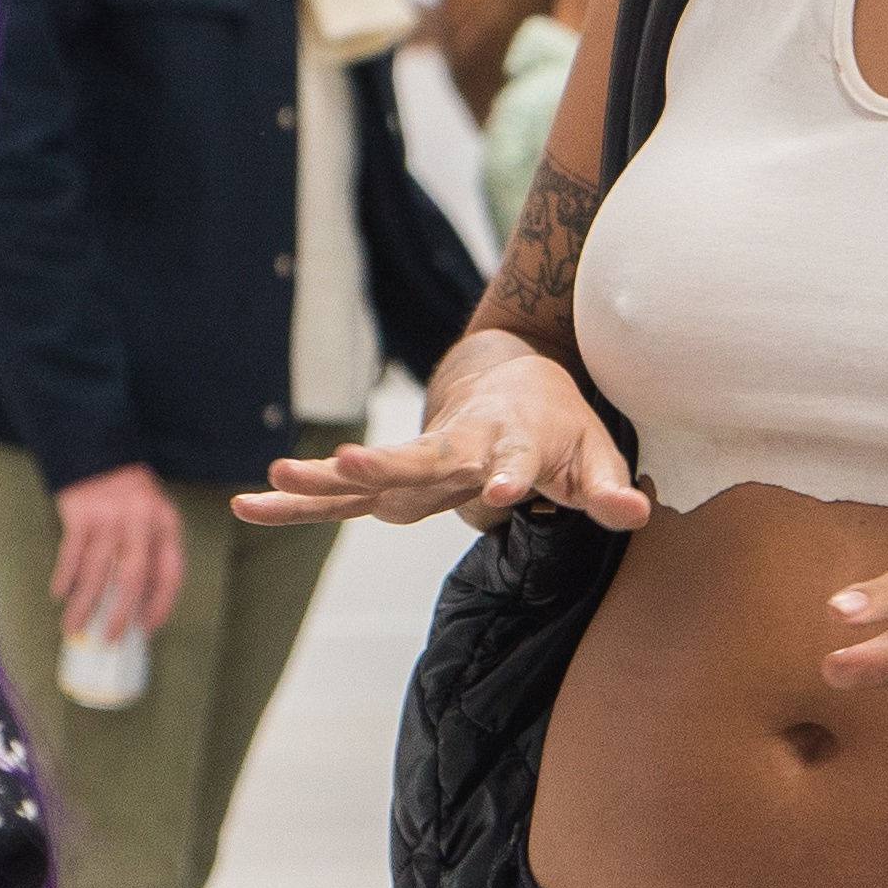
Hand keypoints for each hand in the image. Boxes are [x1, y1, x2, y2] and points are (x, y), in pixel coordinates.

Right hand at [49, 466, 184, 638]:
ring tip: (74, 628)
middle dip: (121, 614)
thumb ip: (152, 554)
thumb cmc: (130, 498)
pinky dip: (65, 578)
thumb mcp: (154, 519)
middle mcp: (140, 522)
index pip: (171, 572)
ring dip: (84, 605)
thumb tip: (140, 607)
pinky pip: (71, 555)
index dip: (161, 605)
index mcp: (166, 524)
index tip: (148, 629)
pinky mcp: (80, 515)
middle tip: (111, 639)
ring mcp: (108, 518)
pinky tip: (60, 595)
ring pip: (96, 572)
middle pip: (132, 577)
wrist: (100, 455)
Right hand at [233, 341, 648, 533]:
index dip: (511, 473)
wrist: (512, 376)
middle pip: (423, 461)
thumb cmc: (559, 425)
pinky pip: (344, 497)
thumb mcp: (596, 453)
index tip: (503, 487)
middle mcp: (460, 448)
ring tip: (277, 478)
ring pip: (369, 477)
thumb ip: (609, 486)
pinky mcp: (394, 478)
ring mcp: (421, 462)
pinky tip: (249, 504)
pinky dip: (301, 500)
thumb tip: (638, 510)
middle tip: (353, 463)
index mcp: (515, 443)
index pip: (515, 460)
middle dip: (390, 466)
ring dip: (324, 480)